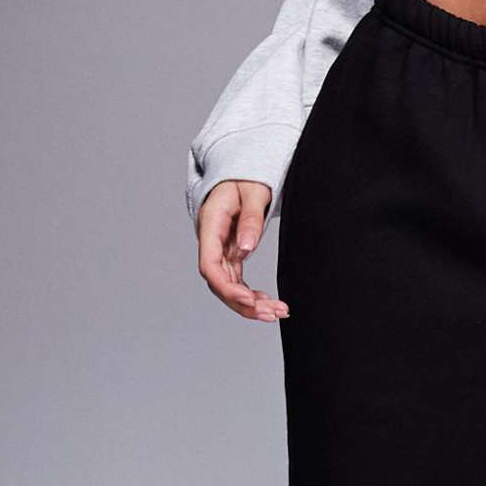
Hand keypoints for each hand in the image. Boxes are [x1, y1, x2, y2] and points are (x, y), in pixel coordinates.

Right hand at [196, 179, 288, 321]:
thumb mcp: (252, 191)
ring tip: (276, 312)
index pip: (209, 265)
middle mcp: (211, 241)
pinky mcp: (230, 253)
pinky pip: (237, 280)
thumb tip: (246, 249)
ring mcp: (220, 249)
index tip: (249, 299)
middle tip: (271, 313)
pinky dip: (251, 294)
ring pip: (228, 285)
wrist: (240, 172)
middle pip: (219, 282)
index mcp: (210, 224)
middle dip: (242, 303)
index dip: (226, 287)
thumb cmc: (244, 177)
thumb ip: (250, 218)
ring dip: (249, 303)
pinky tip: (267, 303)